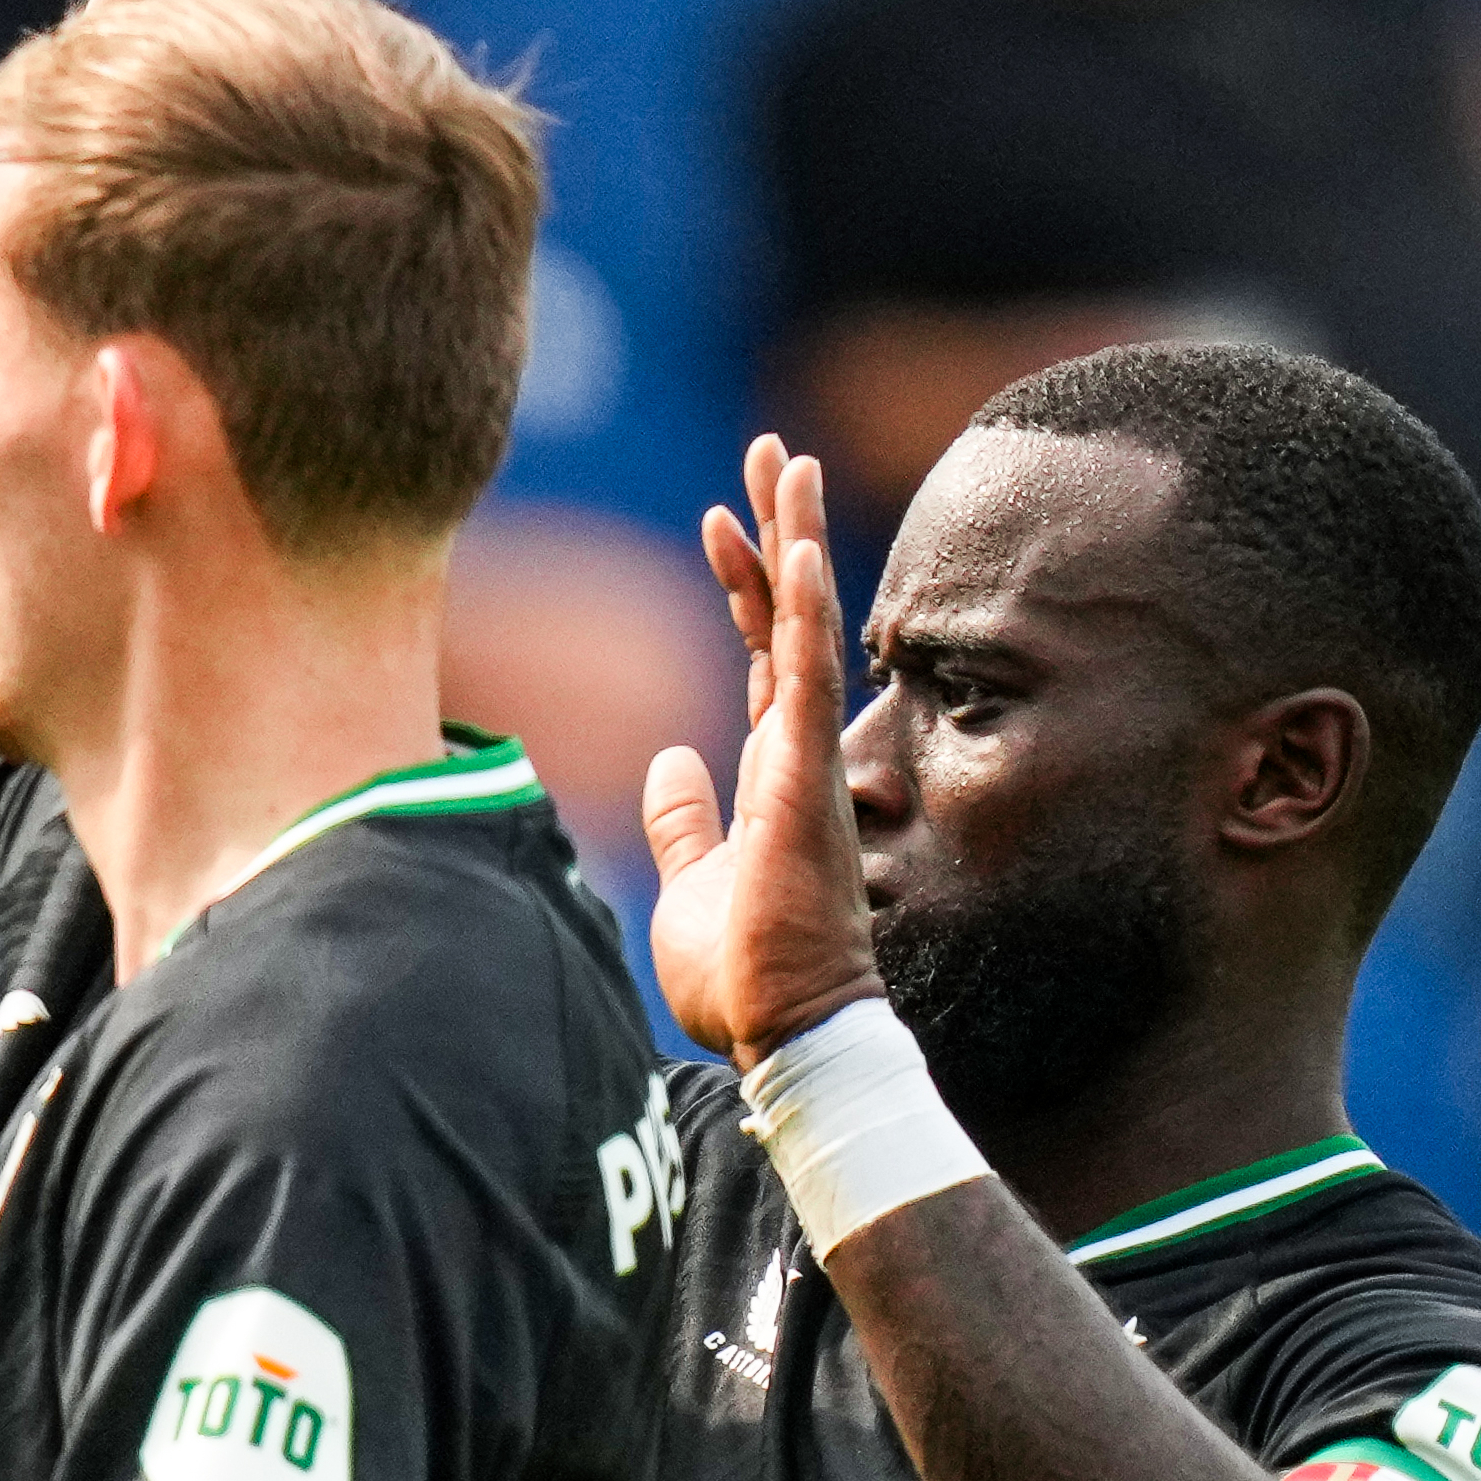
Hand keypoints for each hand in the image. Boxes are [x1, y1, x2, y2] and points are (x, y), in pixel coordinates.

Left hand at [637, 436, 873, 1062]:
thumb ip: (683, 821)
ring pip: (806, 627)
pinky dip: (806, 614)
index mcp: (773, 766)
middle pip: (789, 616)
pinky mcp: (806, 783)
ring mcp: (808, 759)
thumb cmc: (745, 970)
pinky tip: (799, 551)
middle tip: (772, 449)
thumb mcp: (689, 882)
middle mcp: (798, 748)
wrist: (781, 1031)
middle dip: (778, 530)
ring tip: (788, 461)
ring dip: (795, 542)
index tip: (718, 517)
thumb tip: (670, 763)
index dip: (742, 582)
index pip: (761, 649)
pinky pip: (810, 681)